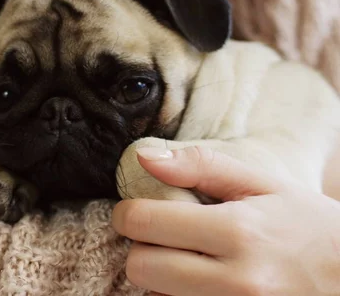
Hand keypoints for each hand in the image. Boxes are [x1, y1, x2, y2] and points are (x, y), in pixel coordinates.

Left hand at [112, 146, 339, 295]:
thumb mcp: (264, 185)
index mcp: (238, 232)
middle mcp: (233, 281)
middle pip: (139, 266)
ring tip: (192, 258)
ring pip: (154, 294)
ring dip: (160, 274)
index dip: (130, 212)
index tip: (140, 208)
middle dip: (143, 246)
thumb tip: (145, 157)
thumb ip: (202, 167)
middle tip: (166, 234)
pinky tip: (202, 281)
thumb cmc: (310, 227)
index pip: (143, 222)